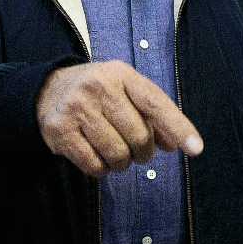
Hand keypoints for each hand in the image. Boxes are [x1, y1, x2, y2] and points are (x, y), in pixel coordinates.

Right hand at [36, 61, 202, 177]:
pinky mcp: (59, 130)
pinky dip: (101, 169)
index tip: (196, 149)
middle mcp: (98, 87)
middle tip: (136, 150)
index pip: (156, 104)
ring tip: (115, 153)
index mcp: (120, 74)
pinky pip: (94, 166)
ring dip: (122, 164)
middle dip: (143, 153)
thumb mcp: (126, 92)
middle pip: (139, 137)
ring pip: (117, 155)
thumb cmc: (98, 94)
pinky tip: (96, 156)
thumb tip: (174, 146)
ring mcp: (76, 108)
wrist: (47, 90)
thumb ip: (152, 116)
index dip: (178, 127)